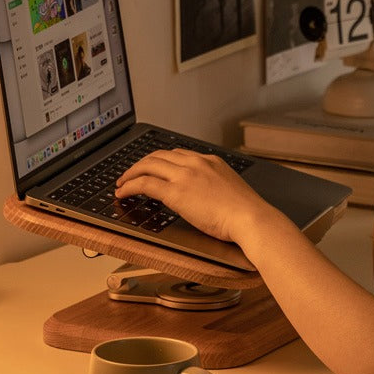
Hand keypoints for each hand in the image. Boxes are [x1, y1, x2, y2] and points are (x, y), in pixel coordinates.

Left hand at [114, 149, 274, 247]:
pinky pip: (145, 183)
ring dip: (131, 173)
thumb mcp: (230, 190)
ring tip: (122, 182)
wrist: (251, 218)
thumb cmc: (246, 213)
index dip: (160, 160)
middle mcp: (196, 163)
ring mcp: (185, 175)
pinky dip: (130, 186)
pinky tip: (124, 192)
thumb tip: (205, 197)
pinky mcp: (177, 192)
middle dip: (141, 163)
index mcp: (210, 161)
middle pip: (159, 155)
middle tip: (130, 173)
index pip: (178, 154)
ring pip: (148, 165)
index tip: (153, 167)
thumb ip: (215, 187)